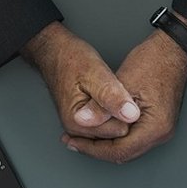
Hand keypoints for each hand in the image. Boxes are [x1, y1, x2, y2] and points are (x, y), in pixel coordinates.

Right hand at [23, 21, 139, 138]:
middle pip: (117, 134)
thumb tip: (131, 115)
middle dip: (122, 115)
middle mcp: (77, 132)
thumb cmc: (72, 60)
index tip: (120, 94)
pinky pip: (108, 127)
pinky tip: (107, 101)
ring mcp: (79, 130)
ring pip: (114, 131)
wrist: (55, 53)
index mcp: (79, 123)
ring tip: (109, 96)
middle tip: (115, 93)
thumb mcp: (96, 73)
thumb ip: (112, 96)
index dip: (127, 112)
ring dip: (117, 115)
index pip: (121, 130)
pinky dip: (111, 116)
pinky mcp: (83, 125)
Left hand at [62, 28, 186, 162]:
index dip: (92, 149)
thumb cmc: (153, 62)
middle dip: (96, 149)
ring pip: (128, 148)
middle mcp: (162, 134)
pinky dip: (115, 136)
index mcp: (155, 127)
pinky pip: (134, 138)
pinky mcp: (158, 124)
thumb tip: (82, 121)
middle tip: (73, 140)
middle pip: (124, 154)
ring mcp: (162, 130)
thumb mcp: (122, 83)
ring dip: (105, 144)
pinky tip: (101, 127)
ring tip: (82, 135)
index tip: (73, 141)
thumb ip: (101, 107)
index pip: (119, 151)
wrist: (172, 50)